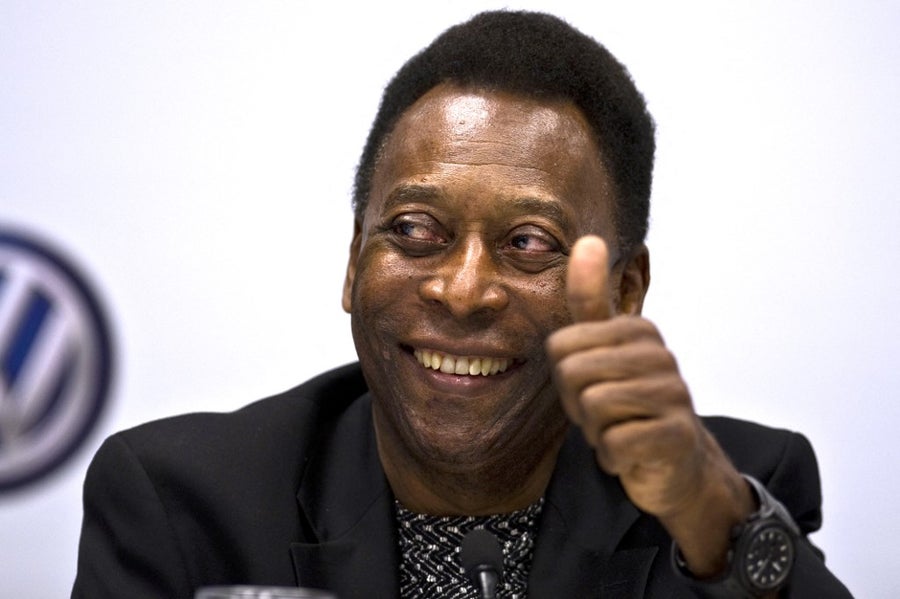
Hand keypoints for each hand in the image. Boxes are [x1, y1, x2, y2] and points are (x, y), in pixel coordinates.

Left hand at [546, 235, 753, 574]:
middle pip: (572, 374)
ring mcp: (673, 393)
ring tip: (620, 429)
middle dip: (578, 405)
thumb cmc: (630, 403)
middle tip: (606, 414)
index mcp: (637, 329)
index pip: (560, 347)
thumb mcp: (603, 348)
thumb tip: (588, 239)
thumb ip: (590, 298)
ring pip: (592, 406)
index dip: (565, 378)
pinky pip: (614, 442)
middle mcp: (659, 354)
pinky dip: (613, 456)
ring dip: (596, 431)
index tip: (593, 387)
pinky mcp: (676, 434)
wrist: (676, 465)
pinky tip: (631, 453)